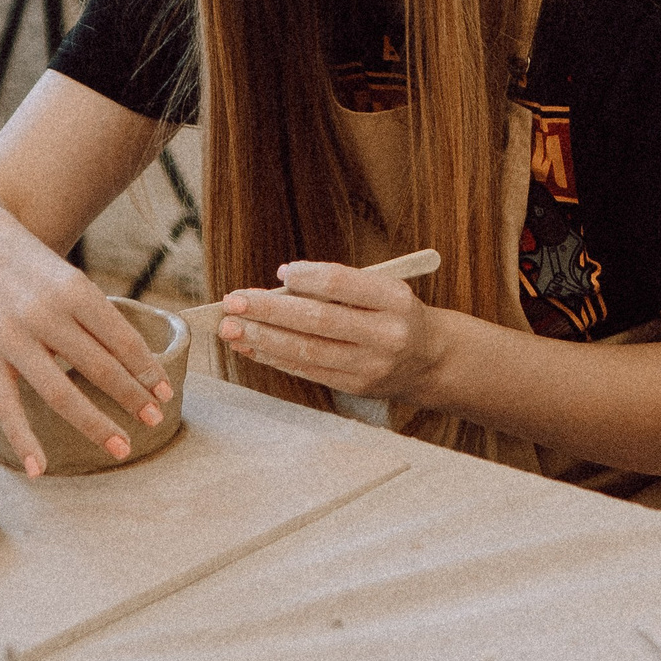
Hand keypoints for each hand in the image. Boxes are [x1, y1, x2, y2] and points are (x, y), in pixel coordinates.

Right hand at [0, 203, 172, 474]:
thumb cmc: (26, 264)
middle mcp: (44, 314)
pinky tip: (40, 468)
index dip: (146, 368)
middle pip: (97, 366)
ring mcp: (11, 337)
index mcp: (73, 289)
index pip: (120, 337)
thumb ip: (91, 315)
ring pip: (59, 391)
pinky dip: (23, 438)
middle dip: (131, 397)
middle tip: (156, 421)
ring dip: (94, 423)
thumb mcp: (65, 276)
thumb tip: (132, 360)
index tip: (165, 392)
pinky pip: (6, 404)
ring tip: (122, 447)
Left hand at [218, 260, 446, 399]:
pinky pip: (308, 370)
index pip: (341, 284)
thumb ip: (340, 286)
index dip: (306, 277)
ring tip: (231, 328)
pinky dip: (275, 357)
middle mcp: (385, 335)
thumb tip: (282, 283)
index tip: (280, 274)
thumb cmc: (395, 314)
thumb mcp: (383, 289)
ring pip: (307, 350)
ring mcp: (370, 365)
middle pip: (317, 320)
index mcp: (394, 299)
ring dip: (262, 338)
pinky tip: (251, 347)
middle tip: (233, 301)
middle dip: (269, 311)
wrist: (430, 359)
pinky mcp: (355, 387)